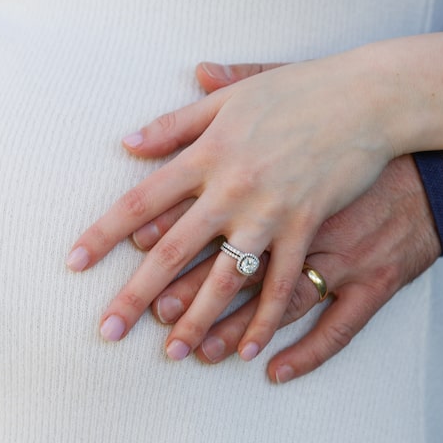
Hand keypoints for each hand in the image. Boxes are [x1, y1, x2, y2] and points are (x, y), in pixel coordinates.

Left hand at [69, 52, 399, 361]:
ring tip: (173, 352)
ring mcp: (270, 212)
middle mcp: (231, 188)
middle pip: (173, 250)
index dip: (104, 234)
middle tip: (108, 329)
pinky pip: (283, 283)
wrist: (366, 97)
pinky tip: (249, 349)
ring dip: (197, 319)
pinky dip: (266, 318)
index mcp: (206, 154)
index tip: (76, 263)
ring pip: (225, 277)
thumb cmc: (296, 89)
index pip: (141, 201)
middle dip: (137, 293)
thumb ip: (175, 123)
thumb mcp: (230, 98)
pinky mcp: (307, 227)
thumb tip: (127, 143)